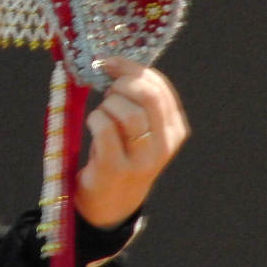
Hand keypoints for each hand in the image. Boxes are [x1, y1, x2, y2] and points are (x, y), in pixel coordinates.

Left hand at [75, 57, 188, 227]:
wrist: (111, 204)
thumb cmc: (119, 155)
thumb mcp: (137, 130)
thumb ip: (135, 102)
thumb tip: (113, 64)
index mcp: (174, 129)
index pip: (160, 87)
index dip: (132, 68)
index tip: (109, 63)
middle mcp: (164, 144)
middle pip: (148, 96)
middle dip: (121, 83)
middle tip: (104, 88)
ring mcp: (142, 159)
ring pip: (129, 113)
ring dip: (107, 105)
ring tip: (100, 113)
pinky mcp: (116, 168)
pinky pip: (106, 131)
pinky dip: (95, 120)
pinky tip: (92, 124)